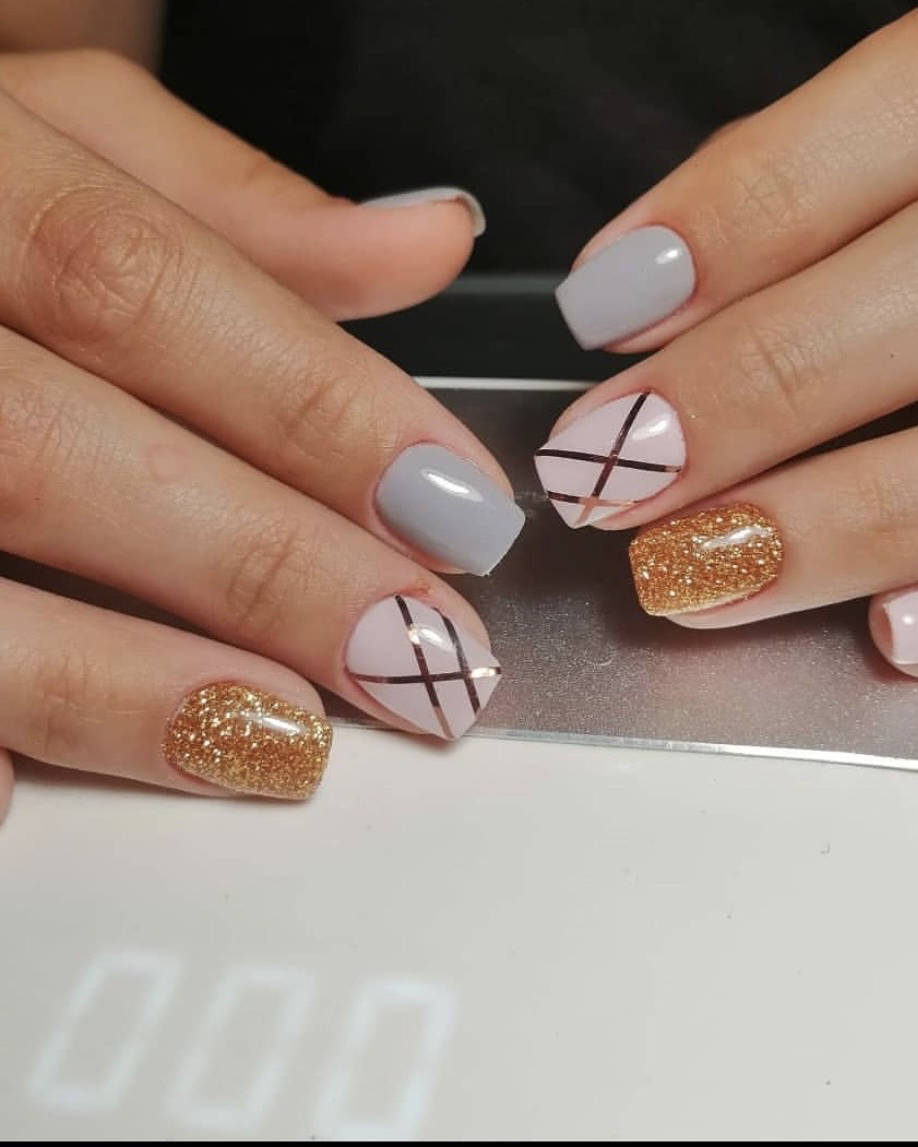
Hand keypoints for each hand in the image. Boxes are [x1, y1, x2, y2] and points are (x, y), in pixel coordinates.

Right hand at [0, 49, 521, 820]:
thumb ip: (225, 198)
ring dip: (127, 683)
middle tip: (417, 650)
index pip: (139, 286)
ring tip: (289, 740)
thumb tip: (422, 247)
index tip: (455, 509)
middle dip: (261, 565)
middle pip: (56, 451)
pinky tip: (25, 797)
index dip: (313, 408)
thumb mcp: (48, 133)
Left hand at [536, 10, 917, 678]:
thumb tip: (634, 283)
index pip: (816, 172)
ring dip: (806, 530)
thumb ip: (795, 195)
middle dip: (719, 408)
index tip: (596, 311)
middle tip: (604, 471)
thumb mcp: (903, 141)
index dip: (698, 246)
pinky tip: (887, 633)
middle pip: (874, 324)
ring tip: (682, 573)